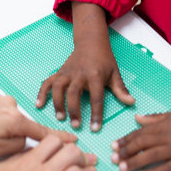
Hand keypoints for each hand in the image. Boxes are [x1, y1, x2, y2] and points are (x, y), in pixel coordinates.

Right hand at [35, 3, 133, 131]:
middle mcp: (79, 73)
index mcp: (95, 75)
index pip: (96, 97)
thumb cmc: (104, 60)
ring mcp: (67, 72)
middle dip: (74, 109)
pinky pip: (48, 82)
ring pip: (58, 87)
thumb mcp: (115, 73)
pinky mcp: (59, 72)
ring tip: (60, 117)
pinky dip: (42, 92)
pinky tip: (39, 104)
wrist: (90, 42)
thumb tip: (131, 103)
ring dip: (57, 102)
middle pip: (74, 92)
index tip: (95, 128)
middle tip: (75, 125)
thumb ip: (121, 89)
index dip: (96, 114)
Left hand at [110, 104, 170, 170]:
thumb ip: (155, 118)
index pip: (140, 133)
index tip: (114, 146)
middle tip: (113, 159)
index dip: (125, 140)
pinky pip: (167, 168)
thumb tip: (138, 118)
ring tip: (122, 168)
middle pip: (142, 145)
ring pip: (151, 156)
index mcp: (164, 125)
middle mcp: (168, 137)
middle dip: (126, 152)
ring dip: (135, 162)